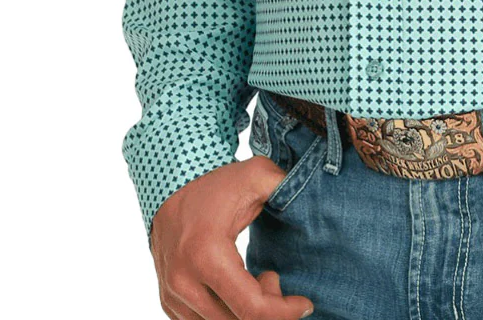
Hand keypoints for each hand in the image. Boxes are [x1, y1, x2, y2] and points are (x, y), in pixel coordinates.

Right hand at [149, 155, 314, 319]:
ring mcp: (173, 295)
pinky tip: (238, 287)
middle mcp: (184, 282)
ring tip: (256, 279)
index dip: (284, 313)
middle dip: (268, 309)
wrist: (170, 187)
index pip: (251, 308)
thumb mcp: (256, 175)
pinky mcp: (169, 301)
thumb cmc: (216, 184)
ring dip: (246, 312)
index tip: (305, 303)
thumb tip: (313, 198)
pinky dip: (228, 313)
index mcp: (206, 255)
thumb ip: (285, 186)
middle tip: (275, 278)